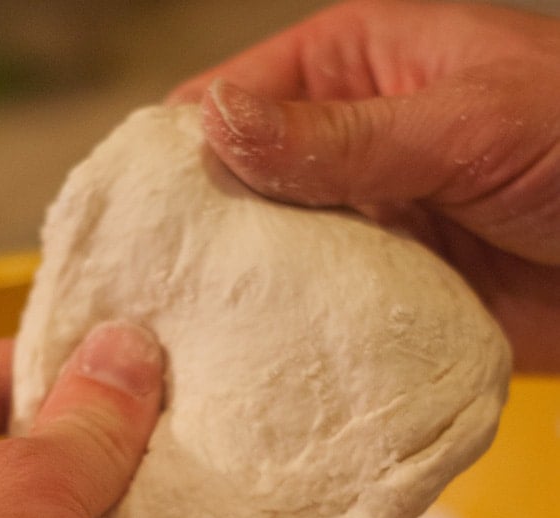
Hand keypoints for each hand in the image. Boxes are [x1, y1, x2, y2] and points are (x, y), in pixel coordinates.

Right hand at [171, 0, 559, 374]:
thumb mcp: (466, 121)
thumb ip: (342, 136)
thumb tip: (213, 127)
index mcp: (351, 71)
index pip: (229, 101)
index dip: (172, 155)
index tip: (121, 221)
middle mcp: (343, 153)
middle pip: (237, 192)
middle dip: (192, 241)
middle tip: (134, 306)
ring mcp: (364, 232)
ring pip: (271, 266)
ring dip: (234, 304)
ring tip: (172, 354)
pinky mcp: (386, 304)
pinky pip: (320, 323)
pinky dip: (288, 347)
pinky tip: (245, 377)